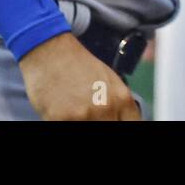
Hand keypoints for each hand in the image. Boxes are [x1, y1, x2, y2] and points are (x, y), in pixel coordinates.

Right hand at [18, 33, 140, 120]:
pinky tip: (62, 113)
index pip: (132, 124)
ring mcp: (83, 116)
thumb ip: (118, 102)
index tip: (114, 120)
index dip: (121, 123)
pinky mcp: (61, 120)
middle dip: (102, 122)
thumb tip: (120, 117)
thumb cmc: (78, 65)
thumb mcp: (109, 80)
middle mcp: (105, 108)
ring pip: (88, 130)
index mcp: (121, 98)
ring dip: (81, 123)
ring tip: (75, 111)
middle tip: (90, 115)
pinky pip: (66, 129)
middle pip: (111, 128)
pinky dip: (65, 122)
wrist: (52, 53)